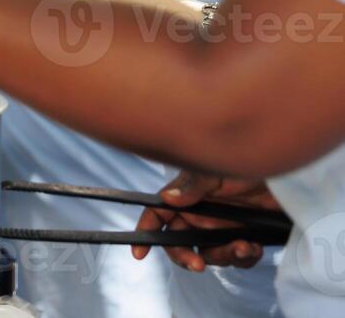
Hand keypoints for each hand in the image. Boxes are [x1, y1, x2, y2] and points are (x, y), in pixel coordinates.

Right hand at [132, 172, 278, 272]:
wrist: (290, 181)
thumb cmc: (249, 165)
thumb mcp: (219, 172)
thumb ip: (193, 186)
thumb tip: (167, 197)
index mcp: (186, 198)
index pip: (157, 216)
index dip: (146, 232)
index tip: (139, 252)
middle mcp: (199, 216)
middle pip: (179, 243)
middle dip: (185, 257)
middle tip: (196, 265)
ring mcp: (220, 228)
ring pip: (210, 255)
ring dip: (224, 256)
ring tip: (243, 246)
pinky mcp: (242, 238)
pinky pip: (236, 259)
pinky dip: (244, 257)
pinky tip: (253, 246)